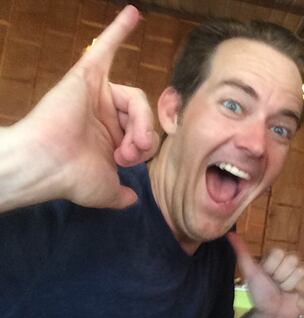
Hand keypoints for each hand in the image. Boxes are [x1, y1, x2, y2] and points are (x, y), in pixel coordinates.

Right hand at [17, 5, 157, 208]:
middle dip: (144, 136)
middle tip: (132, 152)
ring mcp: (94, 93)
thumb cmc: (71, 178)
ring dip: (139, 120)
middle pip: (143, 114)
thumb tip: (132, 199)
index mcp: (109, 135)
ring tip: (131, 140)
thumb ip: (121, 195)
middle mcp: (103, 113)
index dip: (144, 148)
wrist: (45, 167)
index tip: (129, 162)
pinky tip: (136, 14)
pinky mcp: (85, 77)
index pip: (143, 132)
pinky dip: (119, 30)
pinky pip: (104, 48)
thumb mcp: (107, 191)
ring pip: (135, 98)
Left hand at [227, 233, 302, 317]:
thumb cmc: (261, 294)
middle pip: (290, 260)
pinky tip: (295, 294)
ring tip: (285, 291)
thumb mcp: (250, 273)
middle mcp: (290, 261)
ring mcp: (302, 271)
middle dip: (280, 276)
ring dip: (289, 285)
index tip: (267, 276)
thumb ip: (242, 253)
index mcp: (276, 256)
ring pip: (299, 270)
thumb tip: (229, 234)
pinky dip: (299, 289)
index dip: (271, 267)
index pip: (278, 253)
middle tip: (276, 285)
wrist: (272, 315)